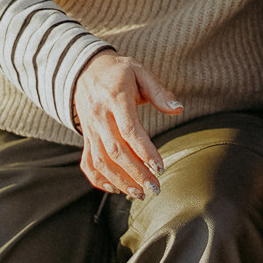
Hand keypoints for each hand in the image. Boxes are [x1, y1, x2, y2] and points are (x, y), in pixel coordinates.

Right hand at [71, 51, 183, 195]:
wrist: (84, 69)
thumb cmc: (118, 71)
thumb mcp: (139, 71)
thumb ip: (159, 91)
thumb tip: (178, 109)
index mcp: (116, 99)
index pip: (129, 130)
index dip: (144, 151)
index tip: (160, 167)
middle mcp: (100, 117)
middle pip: (116, 151)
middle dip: (136, 173)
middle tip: (155, 188)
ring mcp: (90, 129)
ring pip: (101, 161)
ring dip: (120, 181)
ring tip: (139, 193)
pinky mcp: (86, 137)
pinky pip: (88, 163)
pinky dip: (98, 179)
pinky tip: (115, 189)